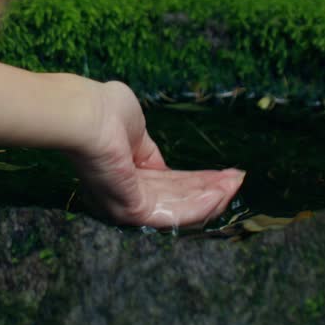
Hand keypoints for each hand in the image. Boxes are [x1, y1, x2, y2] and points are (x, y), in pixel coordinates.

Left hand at [70, 81, 244, 228]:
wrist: (86, 115)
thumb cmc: (105, 111)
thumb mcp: (136, 130)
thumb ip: (148, 150)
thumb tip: (160, 165)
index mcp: (128, 173)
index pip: (169, 183)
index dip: (198, 179)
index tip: (224, 173)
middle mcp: (129, 193)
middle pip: (179, 197)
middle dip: (211, 189)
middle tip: (237, 180)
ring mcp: (130, 205)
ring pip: (181, 208)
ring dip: (212, 197)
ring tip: (236, 185)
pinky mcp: (134, 210)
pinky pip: (175, 213)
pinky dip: (202, 205)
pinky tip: (222, 193)